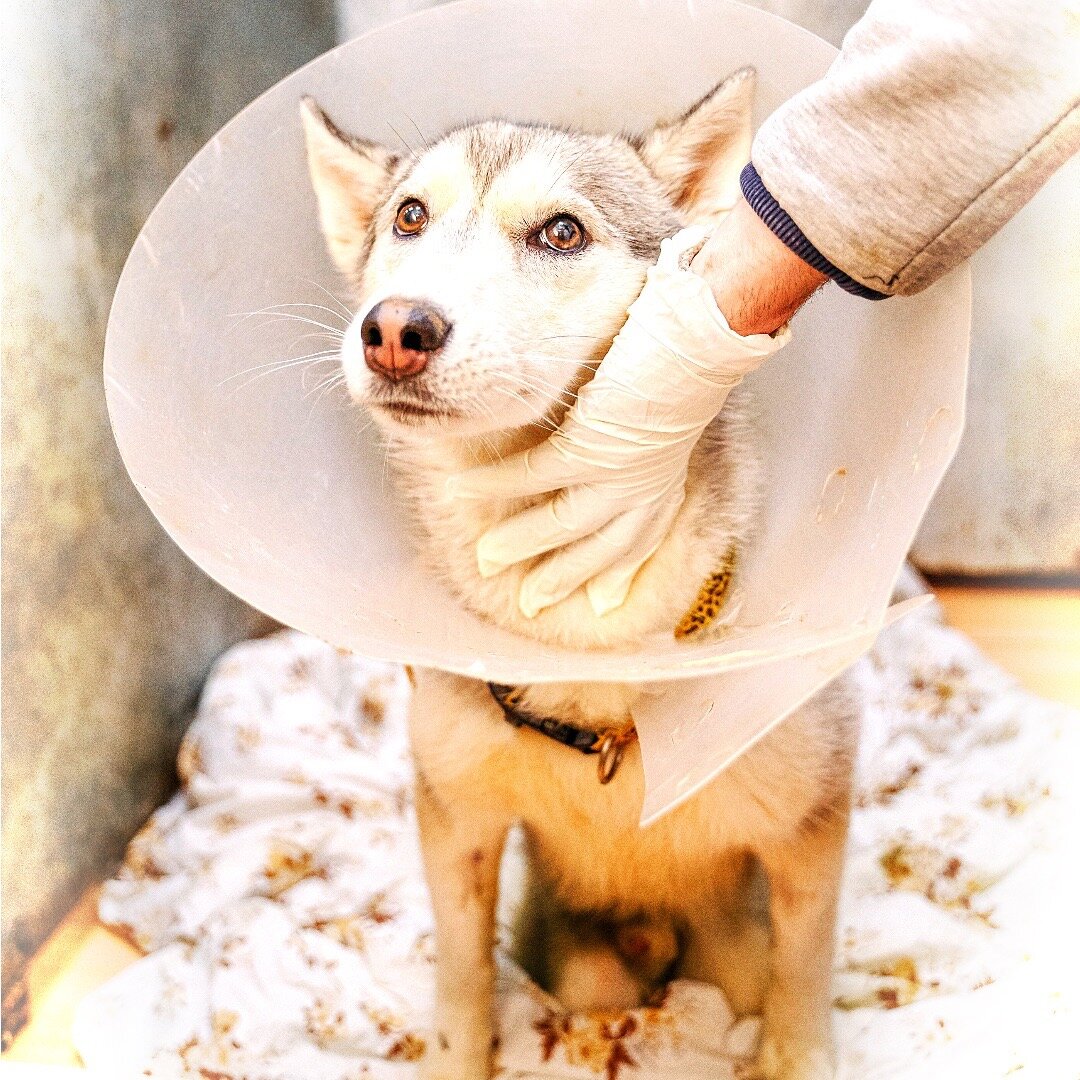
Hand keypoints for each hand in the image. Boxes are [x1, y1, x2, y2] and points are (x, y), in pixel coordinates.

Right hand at [448, 221, 802, 617]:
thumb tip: (618, 422)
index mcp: (664, 481)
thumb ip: (642, 432)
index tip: (602, 603)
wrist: (700, 337)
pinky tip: (467, 488)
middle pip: (597, 549)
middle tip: (530, 604)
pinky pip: (533, 476)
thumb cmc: (686, 358)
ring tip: (485, 559)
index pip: (639, 541)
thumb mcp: (666, 411)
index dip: (618, 574)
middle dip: (561, 579)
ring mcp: (618, 473)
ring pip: (561, 525)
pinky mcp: (591, 449)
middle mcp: (644, 488)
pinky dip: (497, 484)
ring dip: (520, 544)